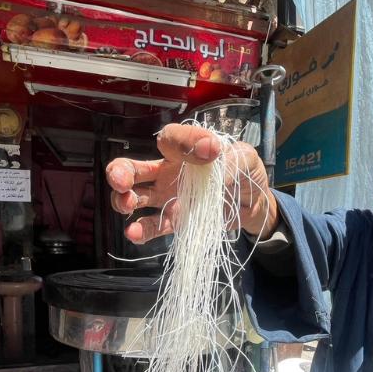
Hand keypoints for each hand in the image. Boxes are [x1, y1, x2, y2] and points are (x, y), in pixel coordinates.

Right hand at [105, 123, 278, 243]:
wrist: (253, 205)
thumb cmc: (244, 173)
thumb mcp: (245, 158)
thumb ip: (231, 156)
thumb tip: (212, 156)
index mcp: (185, 151)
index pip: (171, 139)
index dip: (182, 141)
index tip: (208, 150)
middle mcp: (168, 172)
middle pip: (136, 168)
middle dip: (121, 171)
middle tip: (119, 179)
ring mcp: (168, 198)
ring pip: (136, 197)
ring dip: (124, 200)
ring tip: (126, 204)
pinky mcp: (175, 221)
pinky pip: (153, 226)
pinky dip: (141, 230)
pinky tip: (133, 232)